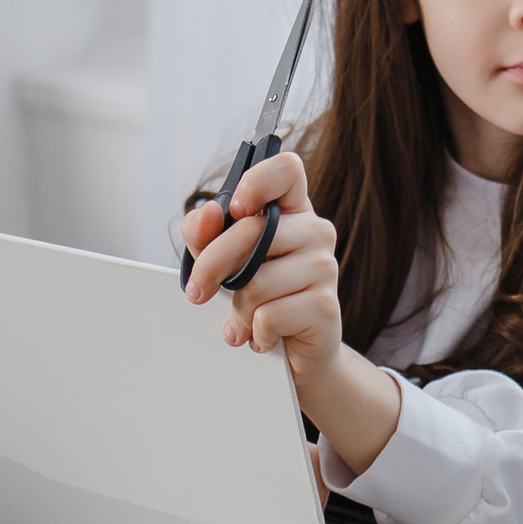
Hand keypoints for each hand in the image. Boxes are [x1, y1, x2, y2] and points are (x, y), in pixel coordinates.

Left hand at [182, 149, 401, 479]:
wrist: (297, 354)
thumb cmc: (259, 299)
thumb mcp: (222, 260)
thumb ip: (205, 233)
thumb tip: (208, 215)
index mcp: (292, 211)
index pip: (286, 169)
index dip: (257, 182)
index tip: (234, 208)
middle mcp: (316, 231)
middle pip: (253, 231)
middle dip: (211, 266)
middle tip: (196, 291)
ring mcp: (325, 268)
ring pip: (256, 282)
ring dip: (237, 310)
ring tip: (243, 320)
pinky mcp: (325, 307)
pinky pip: (269, 315)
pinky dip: (254, 332)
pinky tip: (262, 336)